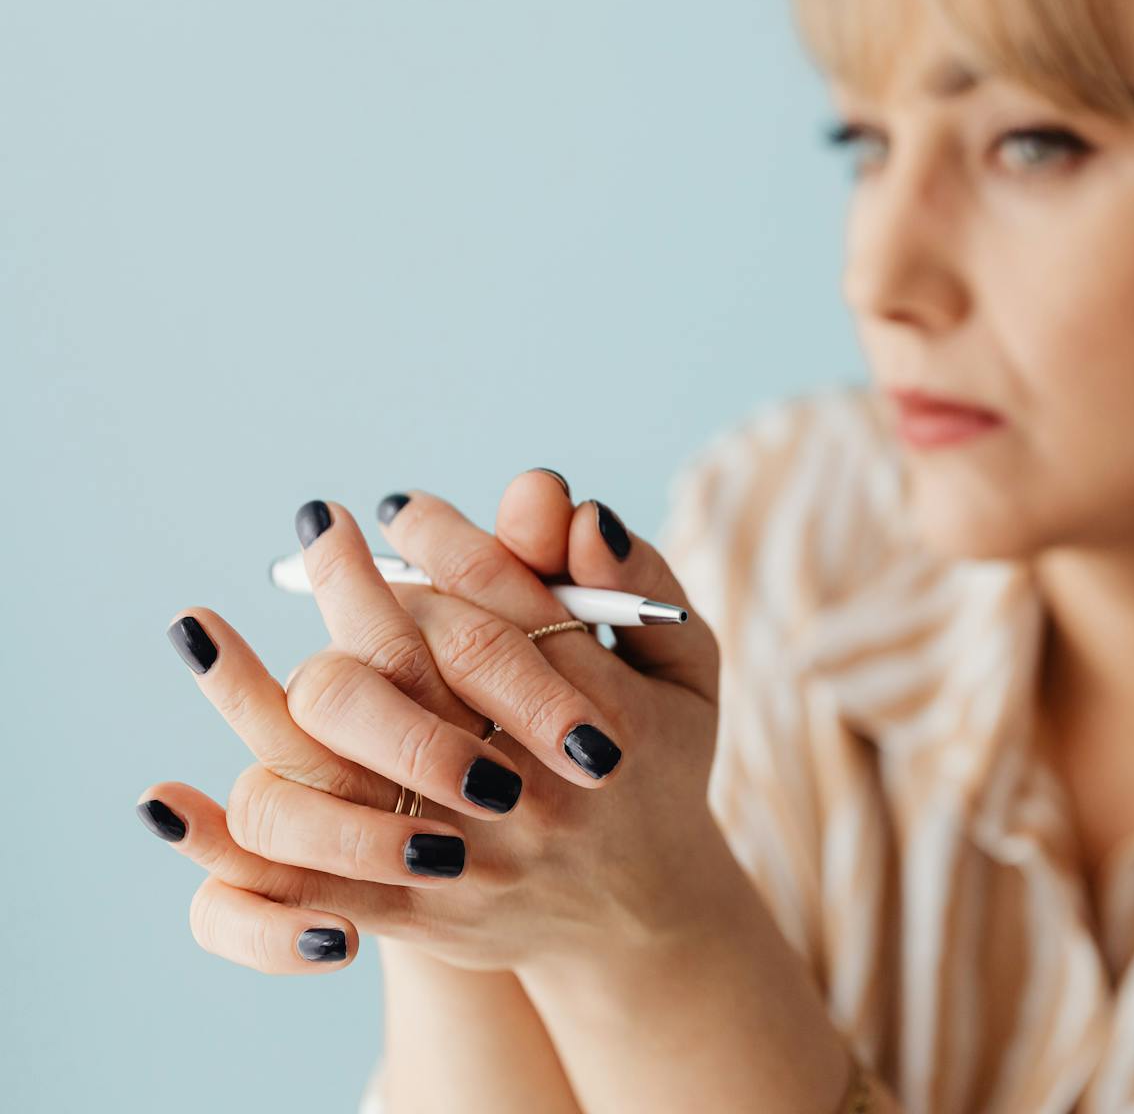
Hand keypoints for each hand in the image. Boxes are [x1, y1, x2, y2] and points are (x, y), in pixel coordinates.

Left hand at [137, 471, 733, 976]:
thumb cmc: (660, 764)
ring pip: (346, 774)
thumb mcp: (685, 669)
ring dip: (259, 697)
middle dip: (357, 593)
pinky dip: (231, 850)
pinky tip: (160, 798)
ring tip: (202, 630)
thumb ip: (637, 582)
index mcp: (610, 720)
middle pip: (418, 674)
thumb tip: (576, 510)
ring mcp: (476, 857)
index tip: (395, 503)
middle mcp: (538, 789)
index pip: (510, 609)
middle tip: (325, 538)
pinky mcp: (425, 914)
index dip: (445, 542)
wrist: (645, 916)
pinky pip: (311, 885)